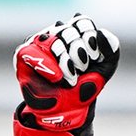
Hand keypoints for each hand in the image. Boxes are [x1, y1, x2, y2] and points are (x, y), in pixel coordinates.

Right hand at [13, 14, 120, 135]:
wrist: (67, 111)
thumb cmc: (84, 89)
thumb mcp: (104, 70)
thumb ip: (111, 50)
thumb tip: (101, 32)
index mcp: (76, 34)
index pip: (82, 23)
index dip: (88, 37)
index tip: (93, 56)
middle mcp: (56, 34)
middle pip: (68, 31)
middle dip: (78, 52)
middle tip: (81, 69)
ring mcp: (39, 43)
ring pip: (51, 40)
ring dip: (64, 60)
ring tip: (69, 78)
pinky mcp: (24, 55)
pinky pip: (31, 51)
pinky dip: (46, 65)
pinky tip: (56, 77)